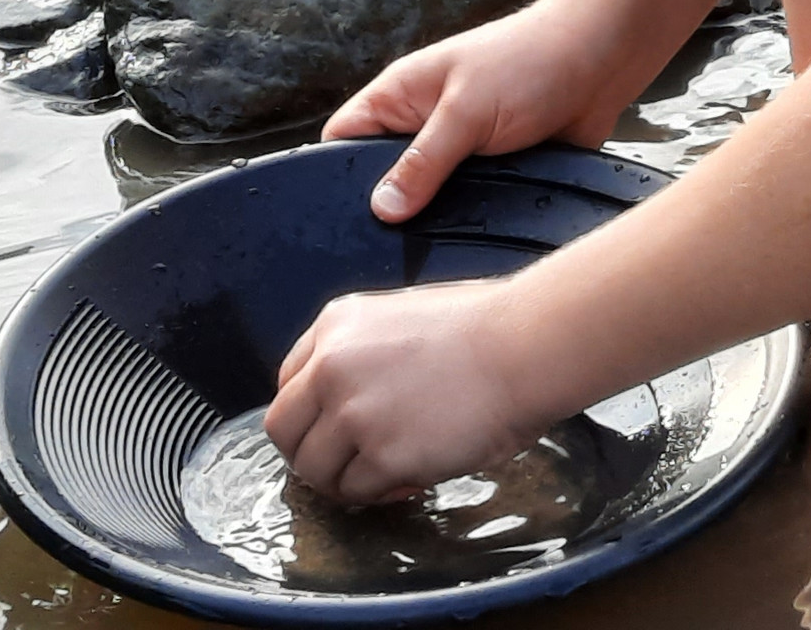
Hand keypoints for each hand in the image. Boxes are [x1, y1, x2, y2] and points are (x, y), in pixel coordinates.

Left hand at [268, 278, 546, 502]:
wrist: (525, 348)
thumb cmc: (486, 328)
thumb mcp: (403, 316)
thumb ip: (363, 350)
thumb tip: (352, 396)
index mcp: (335, 325)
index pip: (289, 383)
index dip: (311, 414)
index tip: (333, 429)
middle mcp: (332, 368)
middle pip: (284, 429)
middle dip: (311, 452)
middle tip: (344, 463)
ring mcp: (354, 414)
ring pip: (314, 469)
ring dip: (343, 479)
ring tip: (382, 474)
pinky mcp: (383, 457)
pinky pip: (357, 491)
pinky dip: (379, 494)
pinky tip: (410, 479)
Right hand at [325, 6, 627, 222]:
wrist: (601, 61)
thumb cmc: (530, 61)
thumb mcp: (466, 112)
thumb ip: (422, 162)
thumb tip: (382, 209)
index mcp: (400, 96)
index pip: (342, 139)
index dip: (333, 175)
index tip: (339, 218)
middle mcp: (423, 124)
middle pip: (383, 178)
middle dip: (389, 207)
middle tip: (394, 240)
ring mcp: (458, 150)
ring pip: (428, 199)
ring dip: (437, 217)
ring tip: (435, 243)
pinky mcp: (492, 172)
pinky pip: (469, 206)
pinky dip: (473, 219)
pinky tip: (474, 238)